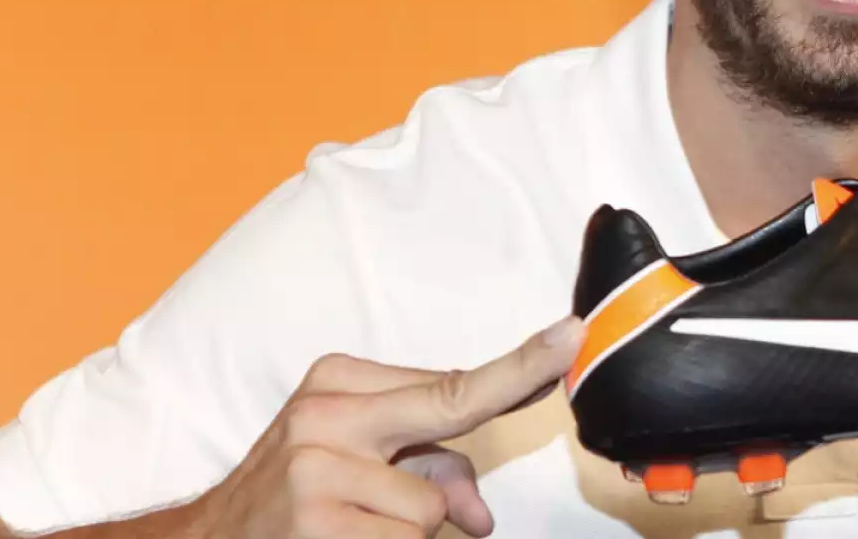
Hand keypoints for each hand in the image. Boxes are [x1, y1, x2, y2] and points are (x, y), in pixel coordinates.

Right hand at [186, 316, 584, 538]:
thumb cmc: (289, 498)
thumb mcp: (347, 460)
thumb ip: (426, 467)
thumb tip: (478, 517)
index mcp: (338, 383)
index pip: (450, 382)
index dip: (518, 365)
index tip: (568, 338)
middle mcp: (326, 415)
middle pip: (451, 409)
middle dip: (510, 385)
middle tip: (564, 341)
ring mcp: (317, 471)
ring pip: (430, 507)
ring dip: (408, 529)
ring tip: (351, 526)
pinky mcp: (317, 526)